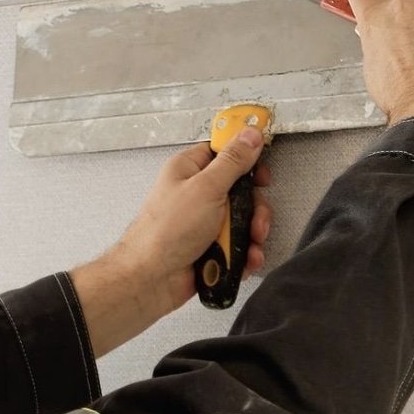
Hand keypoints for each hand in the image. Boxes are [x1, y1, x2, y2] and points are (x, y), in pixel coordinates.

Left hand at [70, 124, 275, 356]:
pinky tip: (245, 262)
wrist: (151, 279)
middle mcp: (197, 194)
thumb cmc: (168, 230)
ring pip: (242, 222)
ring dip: (252, 236)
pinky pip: (237, 246)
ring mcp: (204, 223)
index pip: (225, 153)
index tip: (262, 176)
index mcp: (190, 170)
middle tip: (255, 222)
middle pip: (241, 192)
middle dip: (255, 210)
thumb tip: (250, 134)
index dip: (247, 162)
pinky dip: (244, 255)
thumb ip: (232, 161)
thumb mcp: (206, 188)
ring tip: (250, 248)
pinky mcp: (209, 248)